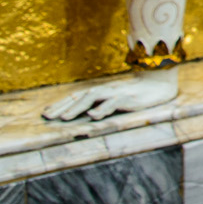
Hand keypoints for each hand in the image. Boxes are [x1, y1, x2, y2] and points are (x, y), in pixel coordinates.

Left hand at [41, 67, 177, 121]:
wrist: (158, 84)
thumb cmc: (134, 94)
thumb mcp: (114, 99)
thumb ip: (99, 104)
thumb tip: (84, 113)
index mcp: (99, 91)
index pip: (75, 97)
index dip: (60, 104)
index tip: (45, 113)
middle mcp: (104, 90)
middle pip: (79, 97)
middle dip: (62, 108)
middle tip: (47, 117)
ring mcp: (115, 93)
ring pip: (92, 99)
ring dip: (77, 109)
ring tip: (64, 119)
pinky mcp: (127, 98)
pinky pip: (113, 103)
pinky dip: (102, 109)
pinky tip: (93, 116)